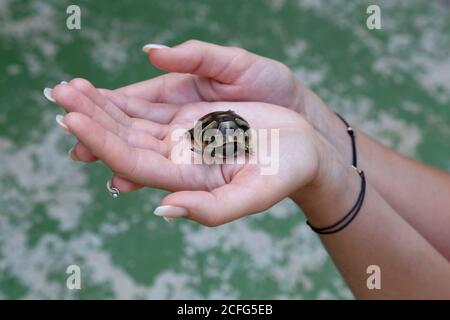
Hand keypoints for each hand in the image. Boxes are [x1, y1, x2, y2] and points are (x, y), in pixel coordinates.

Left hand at [52, 80, 333, 225]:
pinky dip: (126, 99)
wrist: (302, 149)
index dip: (102, 143)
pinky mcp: (191, 120)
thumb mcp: (256, 194)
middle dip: (91, 117)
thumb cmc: (285, 172)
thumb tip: (163, 211)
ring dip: (101, 106)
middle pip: (124, 141)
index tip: (73, 119)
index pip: (134, 162)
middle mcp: (178, 160)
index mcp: (187, 180)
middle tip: (59, 93)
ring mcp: (182, 139)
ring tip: (71, 86)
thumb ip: (212, 210)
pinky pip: (150, 110)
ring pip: (132, 124)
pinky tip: (105, 90)